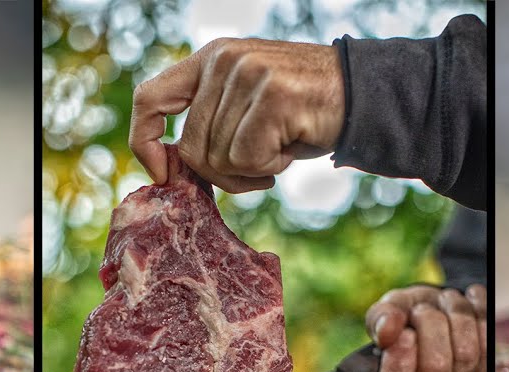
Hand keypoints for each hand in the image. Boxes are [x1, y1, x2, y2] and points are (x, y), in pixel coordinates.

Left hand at [129, 37, 344, 192]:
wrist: (363, 100)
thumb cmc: (300, 115)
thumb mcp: (243, 109)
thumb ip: (207, 125)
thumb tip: (169, 171)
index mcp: (209, 59)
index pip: (149, 98)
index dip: (145, 142)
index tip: (162, 174)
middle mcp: (223, 60)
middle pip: (191, 148)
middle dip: (223, 173)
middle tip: (259, 164)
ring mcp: (247, 74)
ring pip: (219, 159)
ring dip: (252, 170)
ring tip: (280, 146)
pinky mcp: (272, 96)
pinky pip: (247, 160)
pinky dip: (270, 168)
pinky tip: (291, 147)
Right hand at [364, 284, 485, 371]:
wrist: (444, 316)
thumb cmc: (409, 317)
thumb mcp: (389, 312)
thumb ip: (380, 319)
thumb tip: (387, 331)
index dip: (401, 363)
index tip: (406, 333)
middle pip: (435, 367)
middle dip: (431, 324)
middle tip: (424, 308)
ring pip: (466, 354)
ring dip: (457, 314)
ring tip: (447, 302)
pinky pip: (490, 348)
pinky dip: (481, 316)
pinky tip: (469, 305)